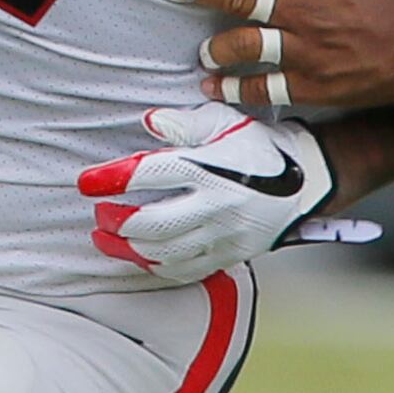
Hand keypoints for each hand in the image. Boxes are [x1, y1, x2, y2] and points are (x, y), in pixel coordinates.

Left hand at [75, 105, 331, 277]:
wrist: (307, 182)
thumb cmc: (259, 148)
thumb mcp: (225, 122)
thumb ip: (185, 122)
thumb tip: (149, 122)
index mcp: (211, 168)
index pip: (153, 173)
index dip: (113, 178)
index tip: (86, 182)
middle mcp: (217, 206)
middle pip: (153, 223)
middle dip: (117, 222)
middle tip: (99, 213)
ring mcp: (224, 235)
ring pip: (164, 253)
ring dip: (127, 248)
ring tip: (105, 237)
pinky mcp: (229, 256)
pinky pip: (184, 270)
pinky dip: (154, 266)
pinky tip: (138, 256)